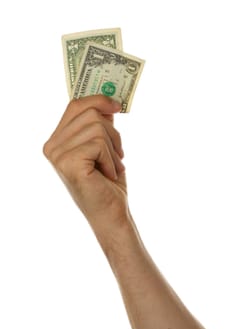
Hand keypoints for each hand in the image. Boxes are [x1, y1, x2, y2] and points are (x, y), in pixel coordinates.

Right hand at [43, 95, 128, 249]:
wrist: (110, 213)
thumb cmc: (107, 182)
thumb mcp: (104, 146)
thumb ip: (99, 124)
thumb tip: (107, 102)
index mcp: (57, 141)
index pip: (75, 106)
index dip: (98, 100)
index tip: (117, 105)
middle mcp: (52, 146)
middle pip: (89, 113)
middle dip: (113, 132)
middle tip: (118, 154)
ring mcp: (58, 155)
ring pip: (97, 126)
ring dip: (113, 148)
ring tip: (113, 167)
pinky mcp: (69, 162)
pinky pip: (99, 143)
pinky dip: (111, 159)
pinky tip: (108, 175)